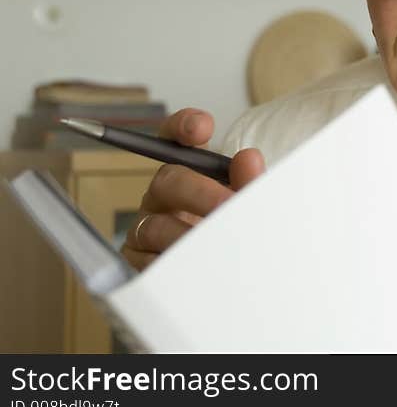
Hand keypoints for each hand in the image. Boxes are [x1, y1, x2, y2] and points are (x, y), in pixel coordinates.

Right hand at [121, 108, 264, 270]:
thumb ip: (249, 184)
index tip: (201, 128)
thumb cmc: (235, 235)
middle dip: (200, 192)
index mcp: (190, 175)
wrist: (231, 279)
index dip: (182, 126)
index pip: (175, 140)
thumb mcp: (246, 207)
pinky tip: (198, 271)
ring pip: (155, 226)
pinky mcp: (137, 264)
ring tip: (220, 248)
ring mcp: (147, 229)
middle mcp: (164, 197)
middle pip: (168, 180)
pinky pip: (146, 264)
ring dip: (189, 236)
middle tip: (226, 207)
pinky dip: (175, 267)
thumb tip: (249, 159)